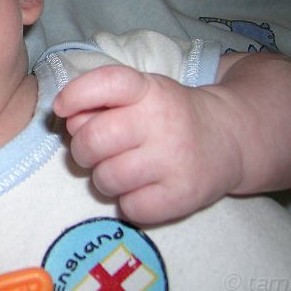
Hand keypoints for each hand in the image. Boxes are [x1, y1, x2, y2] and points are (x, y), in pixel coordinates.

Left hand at [52, 64, 242, 223]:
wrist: (228, 137)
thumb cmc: (168, 114)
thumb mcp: (141, 93)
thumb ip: (100, 100)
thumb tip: (68, 120)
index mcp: (148, 89)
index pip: (107, 83)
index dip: (76, 94)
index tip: (62, 107)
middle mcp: (162, 121)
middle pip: (93, 139)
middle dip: (82, 150)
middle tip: (96, 151)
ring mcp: (174, 159)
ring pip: (106, 178)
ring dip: (104, 178)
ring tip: (122, 169)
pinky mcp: (182, 195)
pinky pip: (129, 207)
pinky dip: (128, 202)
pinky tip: (143, 188)